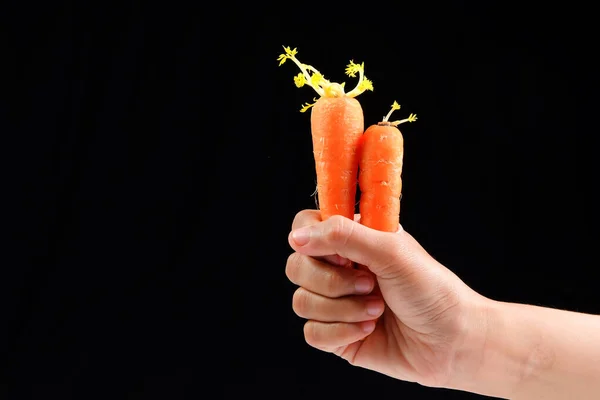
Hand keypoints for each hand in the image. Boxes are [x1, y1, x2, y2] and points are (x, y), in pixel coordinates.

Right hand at [285, 210, 485, 387]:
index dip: (314, 242)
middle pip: (296, 267)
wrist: (452, 342)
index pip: (304, 227)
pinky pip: (311, 333)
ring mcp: (335, 303)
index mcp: (351, 240)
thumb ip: (342, 235)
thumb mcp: (390, 251)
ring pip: (301, 302)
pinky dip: (341, 332)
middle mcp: (339, 268)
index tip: (343, 255)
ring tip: (376, 310)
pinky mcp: (336, 335)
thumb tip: (296, 237)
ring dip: (343, 309)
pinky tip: (369, 330)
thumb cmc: (431, 290)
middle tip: (369, 284)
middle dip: (332, 281)